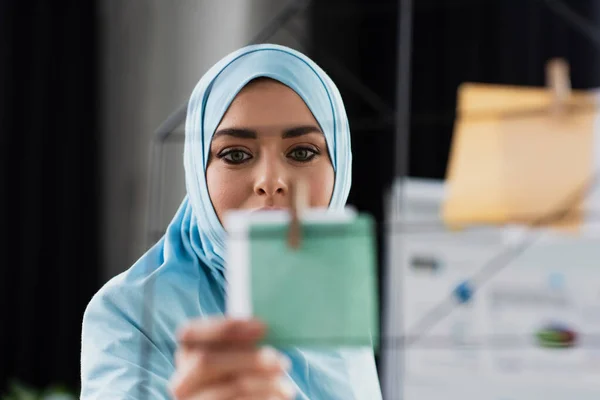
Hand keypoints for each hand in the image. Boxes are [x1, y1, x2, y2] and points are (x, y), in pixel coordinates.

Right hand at [169, 317, 295, 399]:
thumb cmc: (245, 378)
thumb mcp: (240, 358)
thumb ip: (243, 342)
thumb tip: (263, 328)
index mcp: (187, 354)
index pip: (190, 332)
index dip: (225, 327)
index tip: (262, 326)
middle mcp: (182, 380)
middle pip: (207, 360)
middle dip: (249, 358)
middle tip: (283, 362)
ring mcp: (193, 399)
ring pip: (229, 386)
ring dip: (264, 383)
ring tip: (287, 386)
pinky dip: (263, 398)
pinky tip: (279, 397)